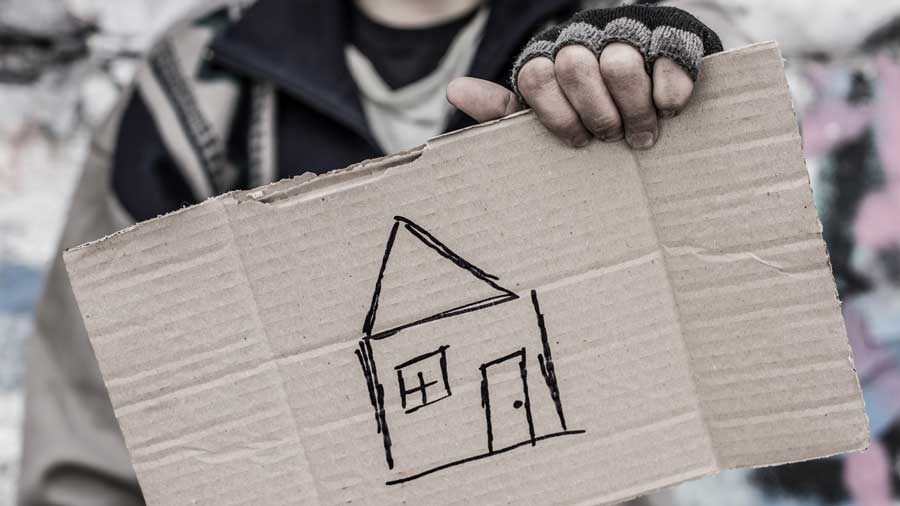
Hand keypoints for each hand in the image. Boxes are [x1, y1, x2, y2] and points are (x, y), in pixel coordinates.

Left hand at [448, 6, 722, 149]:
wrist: (652, 74)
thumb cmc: (589, 107)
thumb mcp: (545, 112)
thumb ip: (504, 108)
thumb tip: (455, 91)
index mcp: (550, 53)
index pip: (535, 76)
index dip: (555, 115)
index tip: (578, 142)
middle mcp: (586, 34)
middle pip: (574, 68)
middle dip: (596, 114)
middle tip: (612, 138)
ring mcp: (629, 29)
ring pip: (619, 64)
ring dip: (633, 109)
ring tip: (643, 134)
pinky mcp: (674, 32)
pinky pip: (669, 58)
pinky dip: (669, 92)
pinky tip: (670, 109)